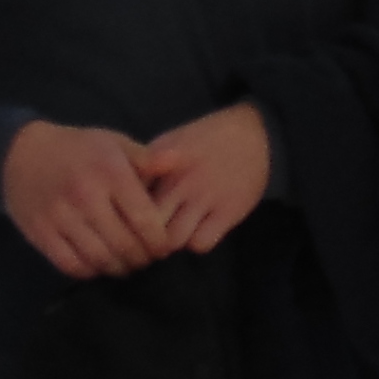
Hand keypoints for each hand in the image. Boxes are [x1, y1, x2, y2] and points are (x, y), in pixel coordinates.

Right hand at [2, 119, 170, 278]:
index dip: (160, 242)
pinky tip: (99, 265)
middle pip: (125, 244)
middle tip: (148, 260)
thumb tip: (181, 163)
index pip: (145, 219)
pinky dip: (90, 271)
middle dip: (142, 259)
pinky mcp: (40, 233)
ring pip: (100, 259)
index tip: (165, 248)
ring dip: (119, 268)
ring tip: (127, 265)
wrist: (20, 152)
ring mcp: (60, 217)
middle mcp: (85, 196)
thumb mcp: (114, 144)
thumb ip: (148, 159)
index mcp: (110, 173)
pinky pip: (71, 264)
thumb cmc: (78, 149)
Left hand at [138, 104, 275, 254]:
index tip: (126, 217)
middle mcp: (181, 181)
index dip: (123, 211)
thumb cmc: (206, 139)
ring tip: (173, 236)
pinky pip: (201, 244)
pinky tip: (197, 232)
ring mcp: (205, 198)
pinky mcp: (228, 213)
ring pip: (172, 239)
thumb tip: (122, 195)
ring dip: (169, 243)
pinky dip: (196, 243)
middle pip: (147, 223)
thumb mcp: (170, 141)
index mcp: (161, 162)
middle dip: (143, 235)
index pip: (128, 197)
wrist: (255, 134)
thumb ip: (146, 166)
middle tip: (146, 237)